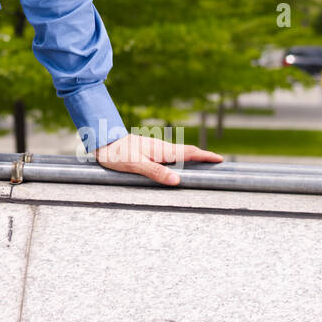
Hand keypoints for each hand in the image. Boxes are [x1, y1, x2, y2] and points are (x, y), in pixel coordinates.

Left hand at [92, 133, 222, 184]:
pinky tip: (177, 163)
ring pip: (178, 152)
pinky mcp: (148, 149)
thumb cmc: (117, 153)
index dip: (204, 156)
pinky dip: (179, 157)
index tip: (219, 159)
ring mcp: (154, 147)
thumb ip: (156, 172)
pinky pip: (169, 154)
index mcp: (161, 151)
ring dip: (192, 156)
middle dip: (202, 156)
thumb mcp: (136, 165)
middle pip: (186, 151)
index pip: (188, 152)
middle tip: (216, 161)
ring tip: (202, 164)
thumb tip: (178, 181)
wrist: (102, 140)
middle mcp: (160, 147)